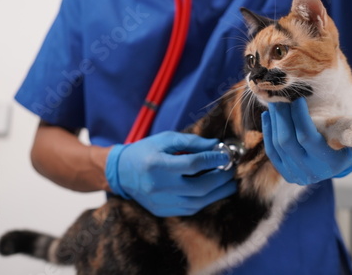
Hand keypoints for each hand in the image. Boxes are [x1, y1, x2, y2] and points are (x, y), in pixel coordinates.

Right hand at [105, 131, 235, 216]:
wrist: (120, 173)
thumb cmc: (145, 151)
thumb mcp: (165, 139)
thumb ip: (191, 142)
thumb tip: (216, 146)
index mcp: (157, 165)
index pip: (192, 165)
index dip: (213, 160)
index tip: (226, 155)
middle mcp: (159, 186)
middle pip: (199, 187)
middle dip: (220, 178)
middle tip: (231, 169)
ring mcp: (161, 202)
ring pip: (198, 202)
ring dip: (218, 193)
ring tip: (229, 183)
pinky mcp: (163, 211)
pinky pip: (190, 209)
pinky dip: (206, 200)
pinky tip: (214, 192)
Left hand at [261, 98, 351, 184]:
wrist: (330, 168)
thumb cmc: (343, 150)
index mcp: (325, 163)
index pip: (306, 137)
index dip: (299, 117)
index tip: (298, 100)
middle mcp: (307, 171)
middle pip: (287, 140)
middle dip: (282, 117)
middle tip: (280, 99)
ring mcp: (294, 173)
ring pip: (277, 144)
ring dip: (275, 122)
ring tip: (275, 104)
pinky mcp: (284, 171)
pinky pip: (272, 150)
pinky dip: (268, 132)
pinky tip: (268, 116)